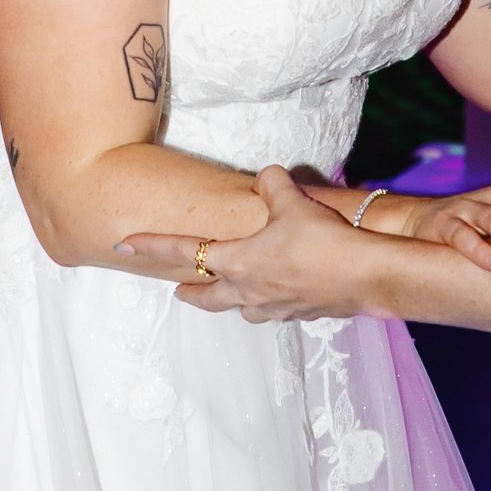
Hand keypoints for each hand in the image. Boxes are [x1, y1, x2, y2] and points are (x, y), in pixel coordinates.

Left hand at [119, 165, 406, 322]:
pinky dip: (264, 303)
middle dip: (189, 292)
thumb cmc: (323, 240)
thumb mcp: (293, 201)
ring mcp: (272, 308)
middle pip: (205, 296)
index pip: (183, 252)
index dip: (151, 246)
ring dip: (227, 300)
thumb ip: (273, 185)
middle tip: (176, 291)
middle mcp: (247, 291)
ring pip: (238, 308)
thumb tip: (265, 175)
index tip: (124, 245)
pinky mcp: (297, 315)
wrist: (365, 276)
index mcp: (237, 262)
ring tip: (227, 293)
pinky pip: (270, 311)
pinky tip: (276, 294)